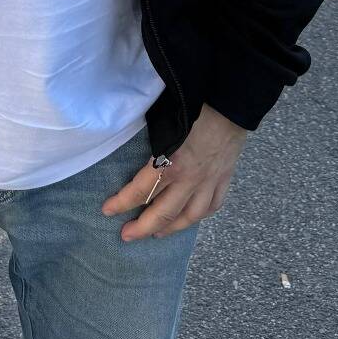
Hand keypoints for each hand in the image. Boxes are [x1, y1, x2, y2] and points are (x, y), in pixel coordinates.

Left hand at [102, 103, 248, 240]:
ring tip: (157, 234)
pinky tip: (190, 218)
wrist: (230, 102)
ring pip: (189, 217)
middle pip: (164, 213)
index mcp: (171, 163)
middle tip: (127, 235)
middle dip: (143, 227)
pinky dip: (200, 215)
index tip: (107, 210)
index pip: (141, 190)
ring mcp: (209, 182)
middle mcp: (190, 179)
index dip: (122, 203)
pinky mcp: (224, 179)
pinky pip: (212, 206)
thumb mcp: (163, 120)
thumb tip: (129, 141)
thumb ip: (149, 139)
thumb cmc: (194, 105)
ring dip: (171, 228)